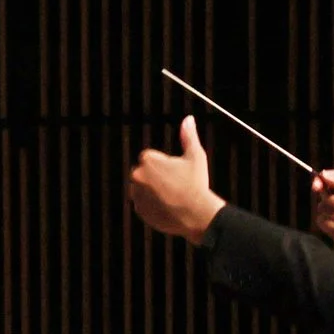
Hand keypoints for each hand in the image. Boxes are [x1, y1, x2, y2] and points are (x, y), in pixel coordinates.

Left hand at [125, 116, 226, 243]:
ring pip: (145, 189)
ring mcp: (136, 195)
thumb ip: (188, 136)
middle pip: (146, 173)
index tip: (178, 173)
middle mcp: (137, 176)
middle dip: (157, 177)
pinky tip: (168, 207)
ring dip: (154, 191)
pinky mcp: (139, 211)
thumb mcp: (195, 156)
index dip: (167, 165)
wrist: (195, 214)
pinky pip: (145, 205)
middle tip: (176, 185)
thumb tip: (188, 118)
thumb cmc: (196, 183)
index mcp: (147, 159)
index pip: (152, 158)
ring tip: (173, 197)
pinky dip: (154, 206)